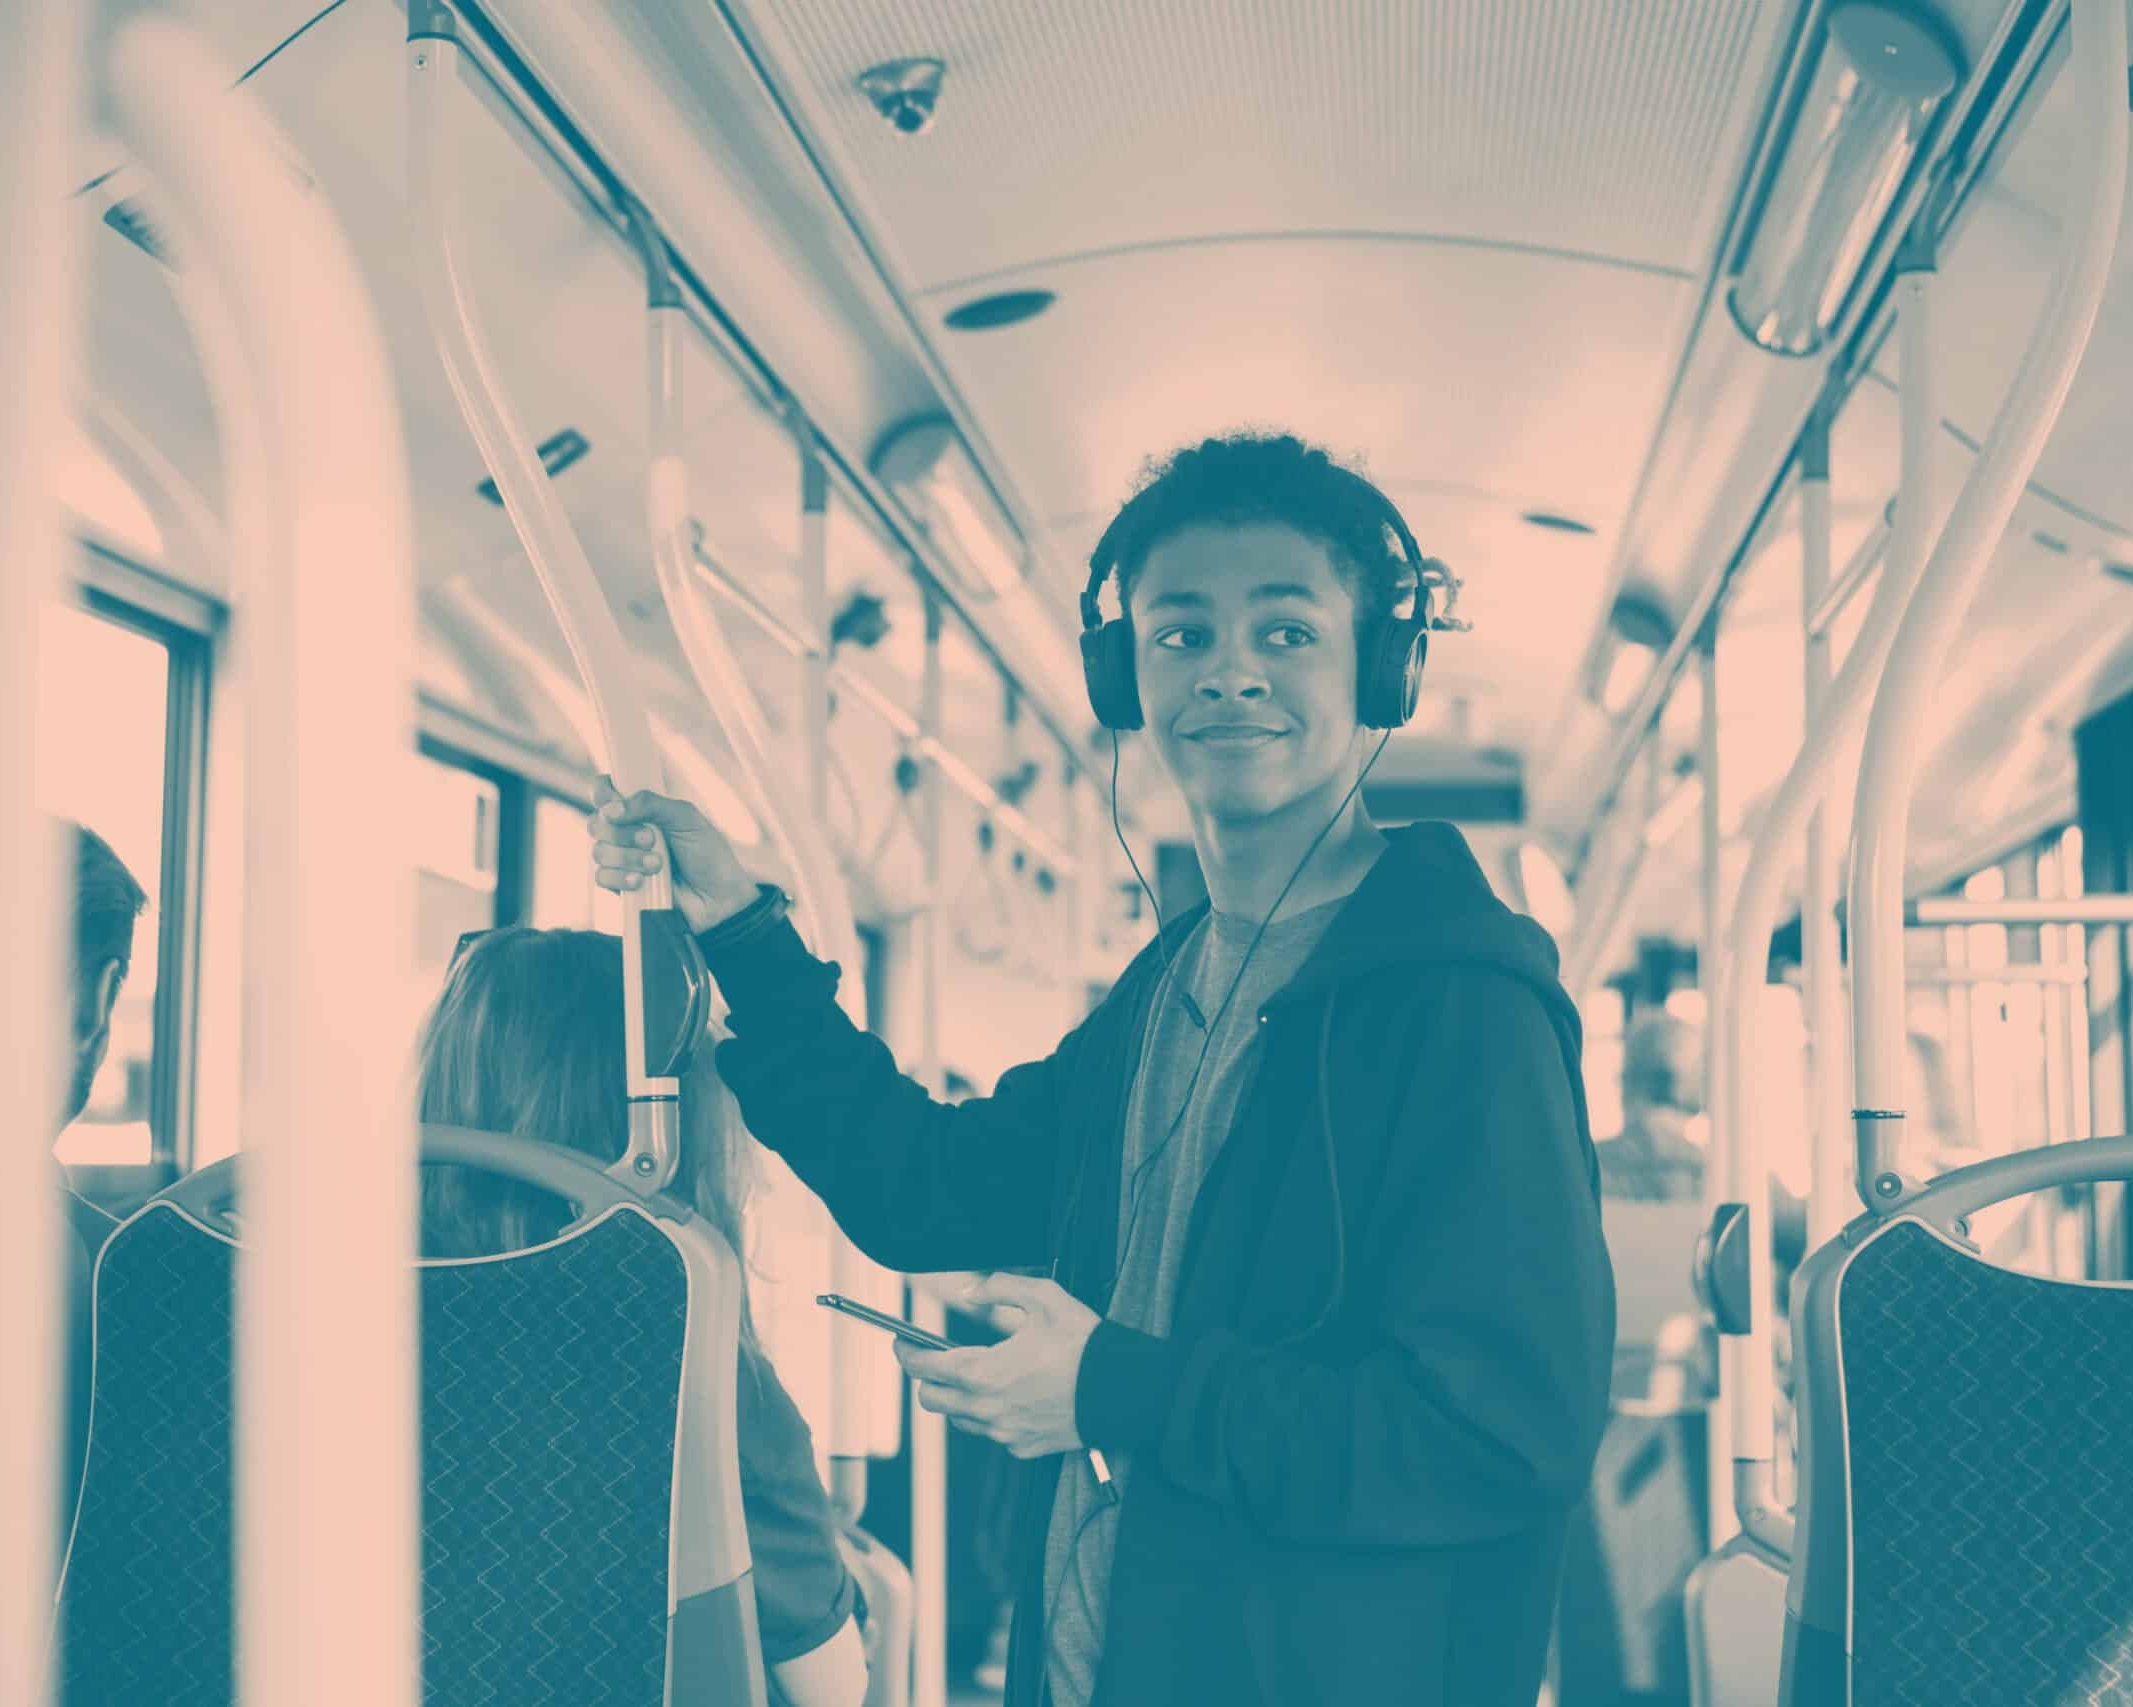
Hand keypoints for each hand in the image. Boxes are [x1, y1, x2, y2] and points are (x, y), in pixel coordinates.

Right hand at [589, 776, 759, 933]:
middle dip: (622, 833)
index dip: (603, 794)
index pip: (605, 791)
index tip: (615, 803)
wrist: (717, 897)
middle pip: (596, 823)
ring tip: (658, 865)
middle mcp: (627, 831)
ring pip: (599, 852)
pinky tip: (641, 882)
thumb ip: (650, 804)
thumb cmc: (707, 854)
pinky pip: (602, 877)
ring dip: (628, 858)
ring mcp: (623, 859)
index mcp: (642, 810)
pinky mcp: (621, 885)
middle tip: (651, 840)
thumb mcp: (685, 818)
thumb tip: (611, 809)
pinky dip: (621, 878)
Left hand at [893, 1274, 1100, 1459]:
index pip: (924, 1367)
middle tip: (937, 1359)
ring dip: (958, 1399)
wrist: (1121, 1389)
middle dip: (928, 1378)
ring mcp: (1005, 1433)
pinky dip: (990, 1416)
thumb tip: (969, 1292)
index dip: (906, 1352)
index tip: (902, 1342)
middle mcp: (987, 1409)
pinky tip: (1009, 1396)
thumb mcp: (1043, 1297)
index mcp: (984, 1372)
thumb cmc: (1084, 1345)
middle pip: (932, 1400)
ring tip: (978, 1376)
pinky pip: (992, 1434)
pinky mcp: (1023, 1448)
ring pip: (959, 1420)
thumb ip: (998, 1287)